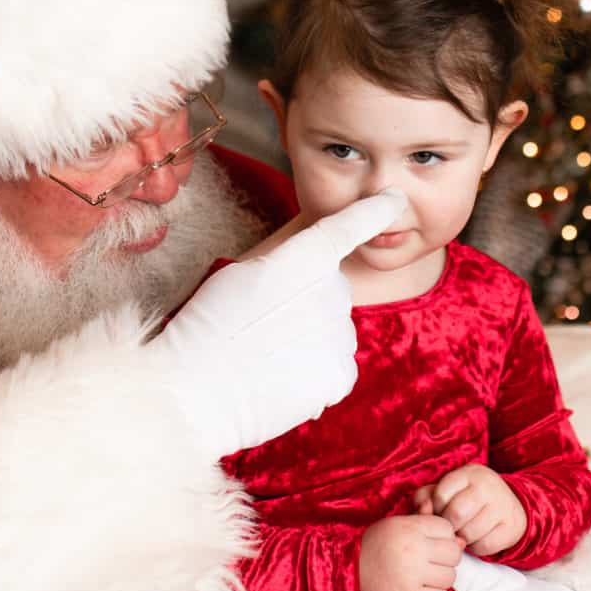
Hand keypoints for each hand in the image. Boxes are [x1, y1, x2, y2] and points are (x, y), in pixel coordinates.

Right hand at [150, 190, 407, 464]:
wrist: (195, 390)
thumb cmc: (205, 328)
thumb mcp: (239, 275)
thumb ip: (284, 267)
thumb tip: (308, 284)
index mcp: (303, 257)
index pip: (348, 226)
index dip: (374, 211)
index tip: (395, 200)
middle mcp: (331, 289)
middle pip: (331, 294)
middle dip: (308, 307)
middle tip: (264, 328)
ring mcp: (340, 334)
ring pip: (335, 333)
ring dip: (310, 342)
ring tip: (266, 358)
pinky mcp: (339, 375)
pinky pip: (337, 369)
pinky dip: (315, 376)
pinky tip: (281, 381)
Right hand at [357, 515, 461, 590]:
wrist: (343, 576)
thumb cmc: (371, 548)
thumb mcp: (394, 527)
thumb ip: (425, 526)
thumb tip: (460, 539)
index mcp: (408, 527)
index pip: (447, 529)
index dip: (441, 538)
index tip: (429, 545)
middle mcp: (412, 548)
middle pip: (453, 553)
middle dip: (445, 559)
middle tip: (428, 564)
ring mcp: (412, 574)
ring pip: (450, 576)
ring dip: (440, 579)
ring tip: (421, 578)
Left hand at [412, 465, 526, 556]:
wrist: (508, 506)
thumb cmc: (466, 499)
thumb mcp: (446, 491)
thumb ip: (426, 498)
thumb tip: (424, 510)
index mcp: (469, 473)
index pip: (440, 496)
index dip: (436, 509)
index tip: (442, 511)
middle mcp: (488, 485)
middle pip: (456, 514)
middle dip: (450, 525)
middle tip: (454, 525)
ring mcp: (502, 505)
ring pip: (469, 533)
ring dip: (462, 538)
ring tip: (465, 531)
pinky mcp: (512, 526)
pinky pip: (484, 546)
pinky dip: (476, 547)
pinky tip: (478, 538)